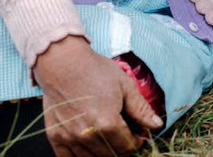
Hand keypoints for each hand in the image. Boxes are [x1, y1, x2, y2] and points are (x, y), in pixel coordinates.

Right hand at [33, 36, 161, 156]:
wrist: (63, 64)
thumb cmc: (95, 71)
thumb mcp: (125, 86)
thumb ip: (141, 110)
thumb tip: (157, 126)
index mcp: (107, 123)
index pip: (127, 147)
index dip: (137, 143)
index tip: (139, 135)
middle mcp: (87, 135)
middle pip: (110, 155)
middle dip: (122, 149)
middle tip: (125, 136)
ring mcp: (69, 138)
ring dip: (104, 153)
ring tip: (109, 139)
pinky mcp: (55, 137)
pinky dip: (80, 156)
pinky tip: (89, 146)